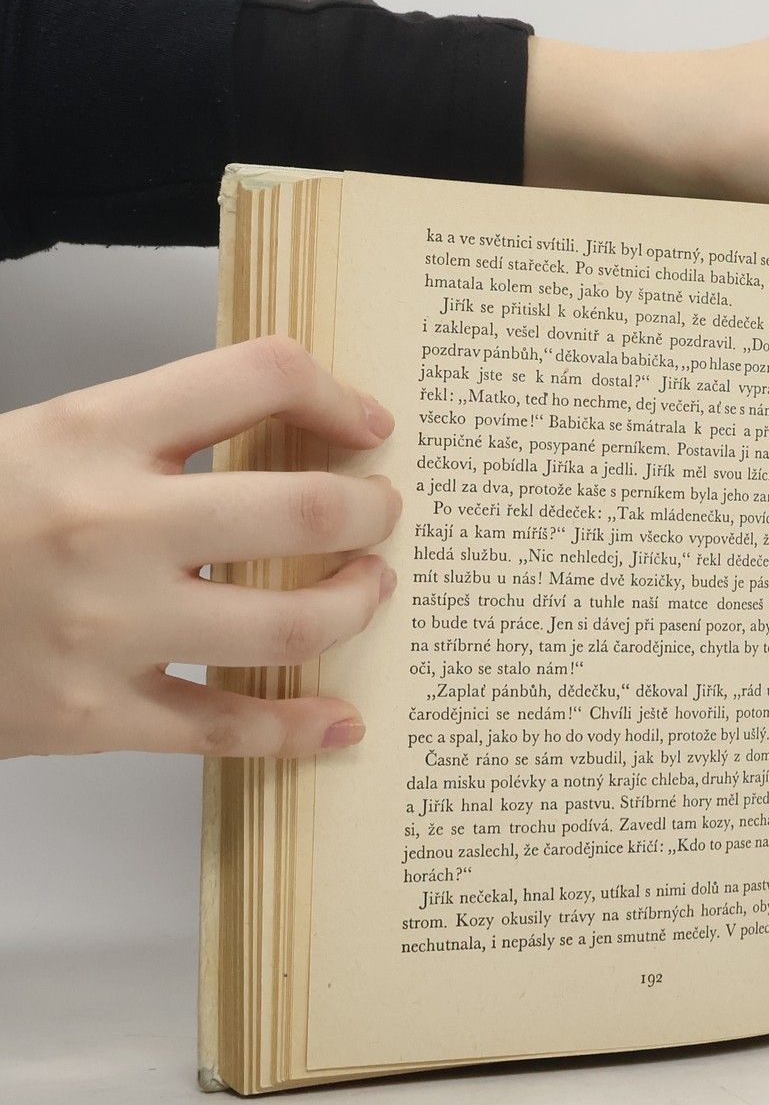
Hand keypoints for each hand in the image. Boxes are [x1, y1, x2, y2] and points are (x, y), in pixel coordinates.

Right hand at [0, 338, 401, 759]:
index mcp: (94, 432)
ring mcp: (104, 628)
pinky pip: (225, 728)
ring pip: (287, 625)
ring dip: (353, 604)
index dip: (338, 395)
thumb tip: (294, 428)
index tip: (369, 424)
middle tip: (383, 512)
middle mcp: (108, 525)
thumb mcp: (50, 436)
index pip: (259, 376)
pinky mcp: (91, 715)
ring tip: (367, 588)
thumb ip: (160, 430)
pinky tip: (340, 720)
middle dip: (370, 511)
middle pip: (301, 510)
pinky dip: (297, 729)